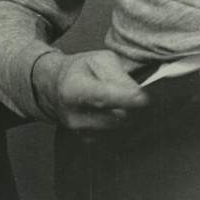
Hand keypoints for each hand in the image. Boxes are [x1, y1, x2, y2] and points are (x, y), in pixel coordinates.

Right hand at [32, 49, 150, 130]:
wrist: (56, 87)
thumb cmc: (82, 69)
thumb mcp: (100, 60)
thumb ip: (119, 76)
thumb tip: (137, 94)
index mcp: (73, 89)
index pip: (102, 97)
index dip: (125, 98)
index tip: (144, 99)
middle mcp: (74, 116)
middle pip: (116, 116)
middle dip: (132, 105)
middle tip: (135, 93)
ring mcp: (79, 132)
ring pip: (119, 126)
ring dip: (128, 113)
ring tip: (120, 98)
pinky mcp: (88, 140)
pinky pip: (115, 132)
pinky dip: (120, 121)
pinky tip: (113, 109)